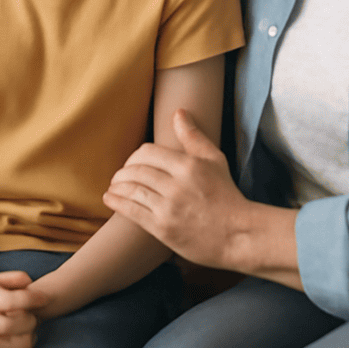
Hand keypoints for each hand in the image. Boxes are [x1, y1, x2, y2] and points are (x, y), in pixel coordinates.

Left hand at [103, 108, 247, 267]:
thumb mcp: (214, 159)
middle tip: (120, 175)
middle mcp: (176, 185)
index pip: (147, 152)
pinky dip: (117, 202)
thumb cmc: (227, 195)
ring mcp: (168, 208)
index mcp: (187, 165)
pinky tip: (109, 198)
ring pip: (131, 189)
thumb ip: (193, 136)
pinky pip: (132, 211)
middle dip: (124, 171)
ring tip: (113, 185)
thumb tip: (178, 112)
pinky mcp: (163, 229)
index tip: (133, 162)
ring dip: (117, 185)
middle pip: (136, 170)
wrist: (238, 235)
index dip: (135, 156)